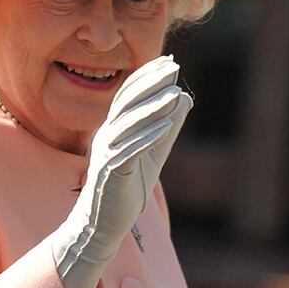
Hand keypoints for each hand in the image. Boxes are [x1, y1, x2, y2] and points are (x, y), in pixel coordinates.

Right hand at [51, 55, 191, 287]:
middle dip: (150, 84)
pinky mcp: (111, 173)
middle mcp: (106, 137)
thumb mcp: (152, 155)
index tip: (167, 61)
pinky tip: (166, 123)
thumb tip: (184, 98)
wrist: (104, 226)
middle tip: (172, 66)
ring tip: (174, 92)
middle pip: (127, 104)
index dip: (145, 77)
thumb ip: (166, 129)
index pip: (128, 96)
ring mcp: (106, 155)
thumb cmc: (126, 191)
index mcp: (113, 131)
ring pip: (128, 124)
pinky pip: (130, 149)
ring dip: (152, 107)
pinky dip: (148, 135)